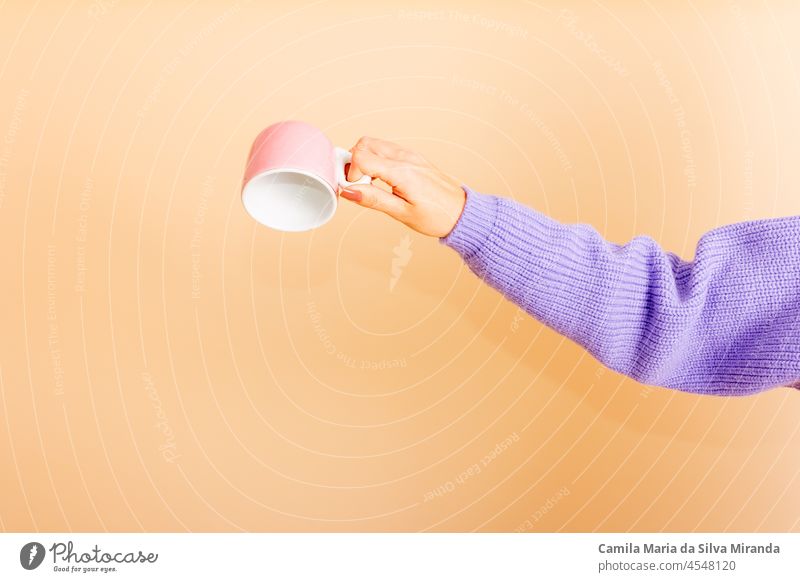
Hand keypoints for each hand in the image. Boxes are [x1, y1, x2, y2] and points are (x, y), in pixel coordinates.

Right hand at [339, 136, 466, 237]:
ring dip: (364, 159)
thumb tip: (349, 191)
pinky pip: (386, 149)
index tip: (354, 188)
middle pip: (364, 144)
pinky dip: (375, 159)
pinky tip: (381, 178)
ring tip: (370, 182)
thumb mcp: (402, 213)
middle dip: (353, 162)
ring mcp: (410, 154)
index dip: (351, 172)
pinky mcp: (412, 156)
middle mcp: (405, 157)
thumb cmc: (437, 216)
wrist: (462, 212)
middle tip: (359, 184)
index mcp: (402, 172)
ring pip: (374, 143)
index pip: (361, 157)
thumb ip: (373, 200)